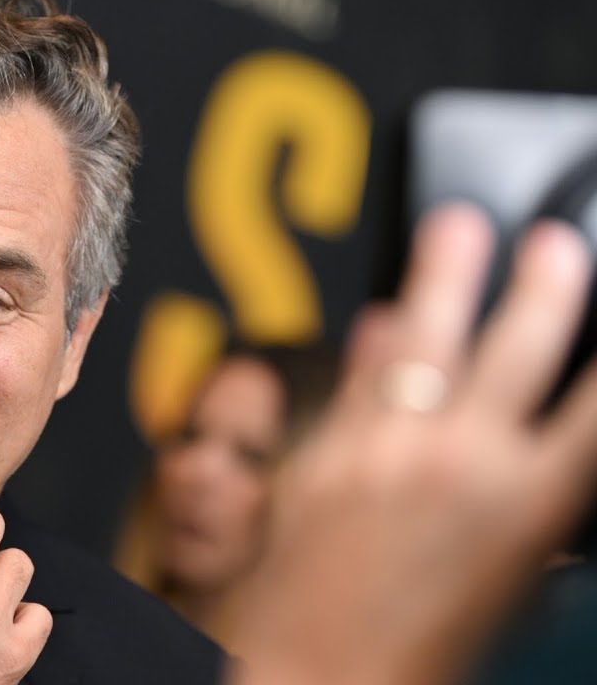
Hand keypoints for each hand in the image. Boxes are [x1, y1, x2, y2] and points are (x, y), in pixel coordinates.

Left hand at [231, 204, 596, 684]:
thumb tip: (540, 472)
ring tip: (456, 227)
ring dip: (443, 277)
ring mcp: (386, 447)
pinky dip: (375, 346)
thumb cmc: (417, 654)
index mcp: (527, 504)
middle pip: (514, 348)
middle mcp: (461, 461)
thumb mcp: (504, 592)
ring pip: (423, 339)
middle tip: (554, 244)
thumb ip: (525, 523)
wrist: (312, 671)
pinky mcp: (324, 449)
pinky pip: (358, 380)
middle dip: (541, 288)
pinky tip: (383, 318)